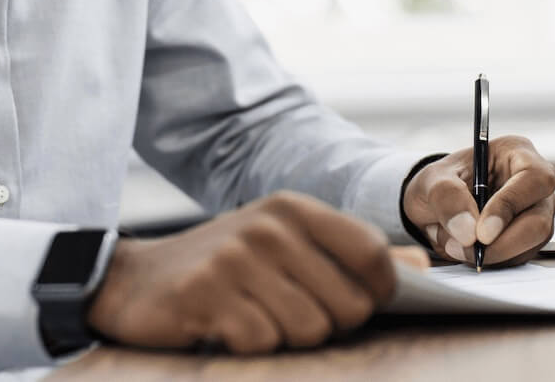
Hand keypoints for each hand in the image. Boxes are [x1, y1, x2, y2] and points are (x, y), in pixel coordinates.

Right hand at [86, 191, 428, 353]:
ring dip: (286, 337)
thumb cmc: (224, 265)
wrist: (134, 280)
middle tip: (290, 314)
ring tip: (256, 318)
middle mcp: (268, 227)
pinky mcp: (206, 294)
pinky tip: (225, 325)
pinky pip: (263, 342)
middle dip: (329, 325)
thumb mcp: (285, 244)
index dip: (381, 292)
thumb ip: (348, 253)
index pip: (372, 254)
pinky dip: (249, 345)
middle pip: (347, 305)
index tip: (364, 305)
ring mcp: (235, 259)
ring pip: (309, 331)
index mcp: (294, 209)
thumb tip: (420, 267)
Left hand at [401, 134, 554, 267]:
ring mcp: (538, 213)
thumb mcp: (432, 180)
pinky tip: (466, 249)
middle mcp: (536, 184)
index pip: (533, 179)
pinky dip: (490, 260)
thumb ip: (446, 197)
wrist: (435, 206)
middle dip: (501, 244)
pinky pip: (519, 258)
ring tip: (453, 242)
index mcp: (518, 153)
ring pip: (530, 245)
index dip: (509, 207)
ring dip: (490, 253)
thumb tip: (468, 232)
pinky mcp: (531, 239)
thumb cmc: (440, 183)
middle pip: (539, 221)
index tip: (481, 233)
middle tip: (464, 249)